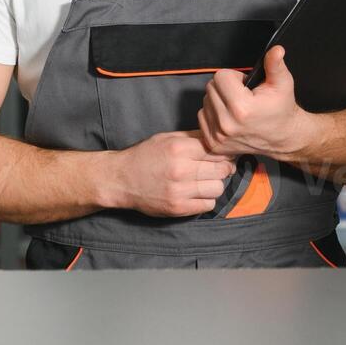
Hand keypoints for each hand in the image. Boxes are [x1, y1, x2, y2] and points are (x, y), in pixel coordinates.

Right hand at [107, 130, 234, 217]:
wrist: (120, 179)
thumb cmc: (145, 156)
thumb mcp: (167, 138)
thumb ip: (193, 137)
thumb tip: (219, 138)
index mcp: (180, 148)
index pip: (218, 151)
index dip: (224, 153)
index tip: (224, 156)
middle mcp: (181, 169)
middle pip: (222, 170)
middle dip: (223, 168)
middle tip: (217, 169)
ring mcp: (179, 190)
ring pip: (218, 188)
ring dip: (215, 185)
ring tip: (205, 182)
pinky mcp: (177, 208)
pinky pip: (208, 205)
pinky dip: (207, 199)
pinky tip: (197, 193)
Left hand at [198, 46, 317, 161]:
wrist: (283, 137)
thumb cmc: (281, 109)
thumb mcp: (282, 84)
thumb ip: (275, 65)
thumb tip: (276, 49)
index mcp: (242, 108)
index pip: (220, 76)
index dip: (234, 77)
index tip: (245, 85)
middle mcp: (227, 124)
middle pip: (211, 88)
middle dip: (225, 87)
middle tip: (242, 95)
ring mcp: (219, 136)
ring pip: (205, 102)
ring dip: (218, 100)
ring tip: (236, 107)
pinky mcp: (213, 144)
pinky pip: (202, 117)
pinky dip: (213, 114)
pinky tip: (229, 117)